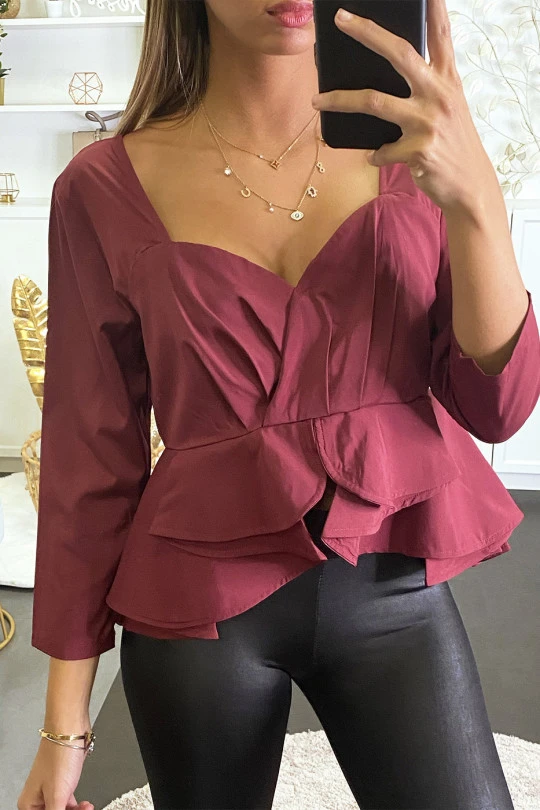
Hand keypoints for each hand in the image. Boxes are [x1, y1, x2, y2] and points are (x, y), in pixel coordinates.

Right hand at [17, 737, 93, 809]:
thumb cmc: (59, 754)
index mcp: (29, 804)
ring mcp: (51, 789)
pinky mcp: (63, 782)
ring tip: (86, 808)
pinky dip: (78, 806)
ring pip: (63, 809)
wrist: (70, 729)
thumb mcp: (58, 795)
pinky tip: (85, 805)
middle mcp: (37, 798)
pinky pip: (69, 802)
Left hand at [311, 0, 499, 215]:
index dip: (433, 7)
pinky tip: (374, 156)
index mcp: (447, 79)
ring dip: (340, 100)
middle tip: (340, 19)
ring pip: (373, 101)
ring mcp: (429, 122)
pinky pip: (380, 150)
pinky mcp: (419, 150)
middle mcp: (439, 94)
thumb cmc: (452, 144)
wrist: (469, 185)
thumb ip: (425, 87)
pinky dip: (373, 154)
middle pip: (399, 53)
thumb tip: (382, 76)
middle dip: (367, 32)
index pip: (441, 34)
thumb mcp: (449, 107)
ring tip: (317, 101)